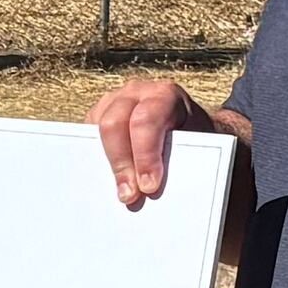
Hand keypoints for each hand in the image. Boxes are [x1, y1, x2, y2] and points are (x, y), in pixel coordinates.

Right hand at [94, 75, 217, 209]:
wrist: (189, 122)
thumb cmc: (194, 136)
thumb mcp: (198, 142)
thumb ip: (182, 158)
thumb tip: (163, 190)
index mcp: (165, 95)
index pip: (146, 121)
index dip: (145, 156)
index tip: (149, 187)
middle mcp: (136, 92)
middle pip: (114, 124)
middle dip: (121, 163)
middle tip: (129, 196)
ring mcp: (114, 100)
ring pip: (97, 130)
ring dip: (108, 164)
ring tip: (121, 192)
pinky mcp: (99, 113)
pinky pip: (89, 136)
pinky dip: (99, 158)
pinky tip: (111, 177)